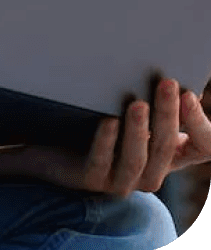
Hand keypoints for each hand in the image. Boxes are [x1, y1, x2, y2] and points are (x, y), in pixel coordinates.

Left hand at [21, 79, 210, 195]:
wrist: (52, 147)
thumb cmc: (99, 121)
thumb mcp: (134, 110)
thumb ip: (155, 98)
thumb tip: (172, 69)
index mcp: (169, 155)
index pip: (201, 148)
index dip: (199, 125)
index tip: (189, 94)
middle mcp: (150, 172)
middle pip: (166, 147)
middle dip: (167, 114)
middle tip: (167, 84)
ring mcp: (121, 179)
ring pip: (136, 160)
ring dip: (138, 130)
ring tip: (138, 103)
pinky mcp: (91, 178)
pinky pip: (100, 163)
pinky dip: (106, 142)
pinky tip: (107, 120)